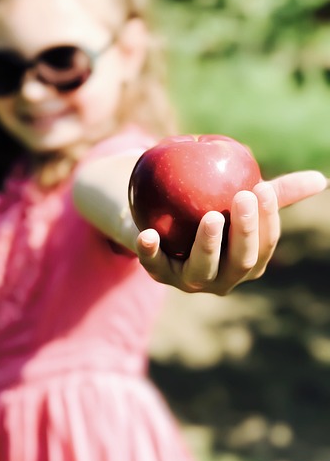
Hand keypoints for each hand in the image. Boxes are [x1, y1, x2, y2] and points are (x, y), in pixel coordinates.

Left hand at [135, 170, 327, 295]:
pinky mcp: (159, 274)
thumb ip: (274, 193)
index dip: (268, 219)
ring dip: (208, 245)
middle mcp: (223, 278)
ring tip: (211, 217)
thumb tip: (320, 180)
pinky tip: (149, 234)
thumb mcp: (239, 199)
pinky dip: (151, 252)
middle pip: (240, 261)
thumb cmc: (209, 209)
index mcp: (248, 262)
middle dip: (245, 232)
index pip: (266, 243)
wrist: (161, 219)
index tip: (264, 188)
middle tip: (243, 197)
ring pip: (202, 270)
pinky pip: (154, 265)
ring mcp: (191, 280)